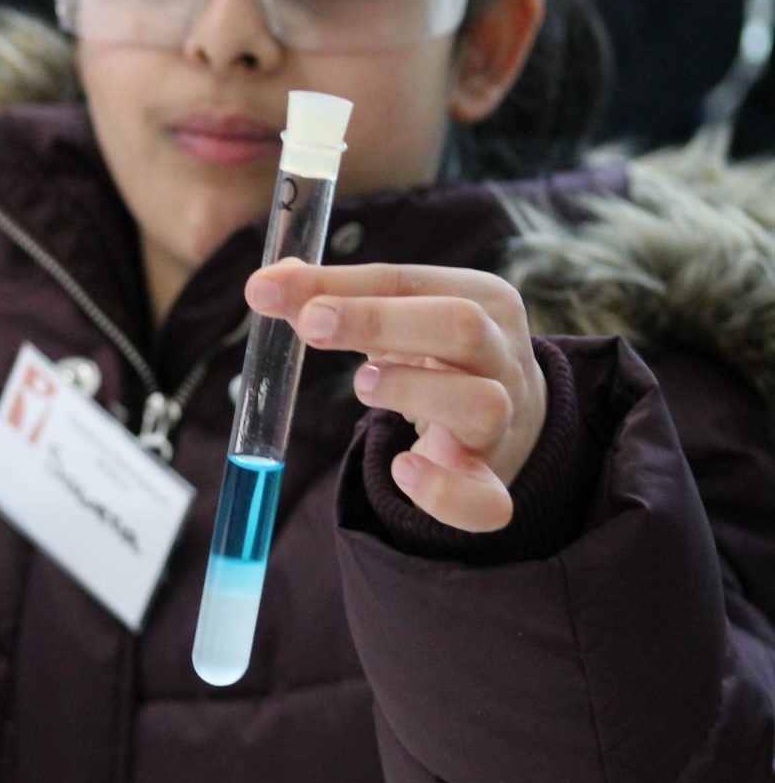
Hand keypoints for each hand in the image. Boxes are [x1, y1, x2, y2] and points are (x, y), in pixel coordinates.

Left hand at [246, 258, 547, 532]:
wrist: (514, 424)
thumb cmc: (441, 360)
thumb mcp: (400, 322)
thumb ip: (335, 301)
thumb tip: (269, 284)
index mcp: (481, 300)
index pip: (407, 281)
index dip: (339, 285)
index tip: (268, 289)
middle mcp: (502, 356)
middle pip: (460, 326)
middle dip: (377, 322)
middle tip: (311, 327)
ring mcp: (505, 423)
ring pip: (480, 404)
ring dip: (411, 391)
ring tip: (364, 386)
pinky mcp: (493, 484)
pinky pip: (486, 501)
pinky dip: (442, 492)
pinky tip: (402, 470)